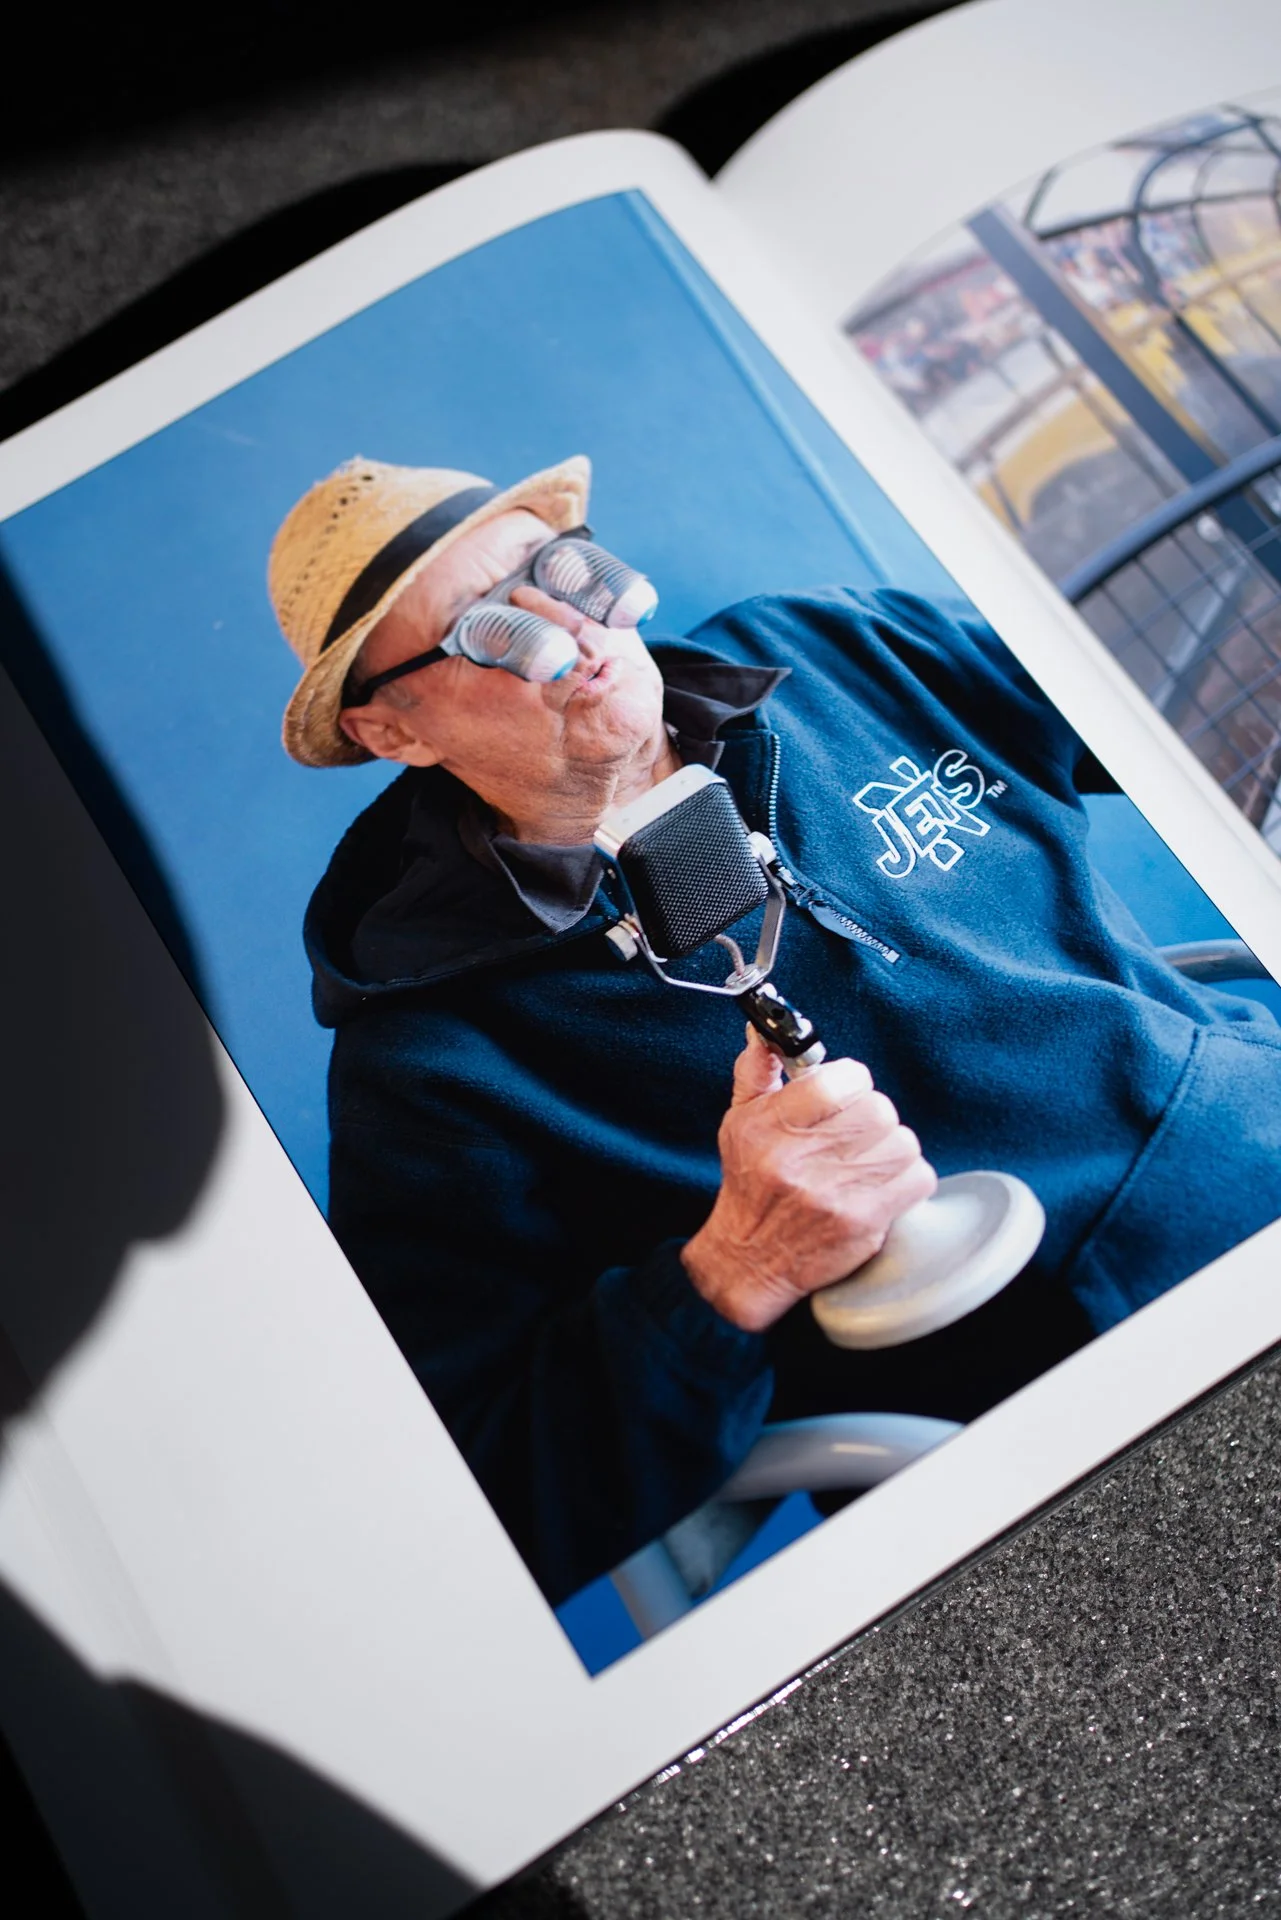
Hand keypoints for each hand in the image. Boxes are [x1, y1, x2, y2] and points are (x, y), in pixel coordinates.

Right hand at [681, 1028, 936, 1331]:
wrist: (751, 1259)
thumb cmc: (750, 1183)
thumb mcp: (740, 1121)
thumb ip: (757, 1070)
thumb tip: (765, 1030)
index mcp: (772, 1126)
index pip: (840, 1079)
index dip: (851, 1079)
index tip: (844, 1090)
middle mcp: (802, 1160)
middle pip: (878, 1109)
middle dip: (871, 1113)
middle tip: (854, 1128)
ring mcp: (836, 1194)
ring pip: (903, 1141)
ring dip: (891, 1146)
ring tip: (867, 1156)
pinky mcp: (864, 1223)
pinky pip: (918, 1178)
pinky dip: (907, 1177)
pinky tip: (881, 1182)